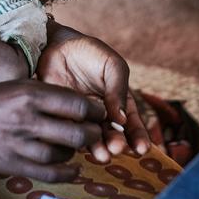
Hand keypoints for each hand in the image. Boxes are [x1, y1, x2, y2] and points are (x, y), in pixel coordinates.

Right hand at [0, 79, 105, 181]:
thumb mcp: (17, 86)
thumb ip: (46, 93)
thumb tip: (80, 103)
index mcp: (29, 95)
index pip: (76, 104)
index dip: (95, 111)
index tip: (100, 113)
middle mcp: (27, 119)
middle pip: (75, 132)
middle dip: (93, 133)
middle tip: (96, 132)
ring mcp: (20, 144)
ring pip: (64, 153)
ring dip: (76, 151)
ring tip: (77, 145)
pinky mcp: (14, 164)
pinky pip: (49, 173)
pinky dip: (66, 172)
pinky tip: (73, 168)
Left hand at [37, 23, 149, 159]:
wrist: (56, 44)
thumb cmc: (89, 52)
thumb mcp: (112, 66)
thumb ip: (119, 89)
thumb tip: (122, 119)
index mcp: (119, 102)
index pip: (132, 124)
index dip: (139, 137)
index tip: (141, 149)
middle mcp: (102, 115)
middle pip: (113, 135)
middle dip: (117, 144)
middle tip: (117, 148)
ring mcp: (83, 118)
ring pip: (93, 138)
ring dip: (99, 148)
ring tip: (102, 154)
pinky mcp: (63, 118)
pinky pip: (71, 133)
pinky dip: (77, 141)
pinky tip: (81, 145)